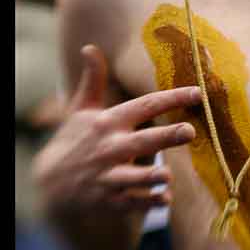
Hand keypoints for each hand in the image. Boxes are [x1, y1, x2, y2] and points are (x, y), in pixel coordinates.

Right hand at [31, 44, 202, 215]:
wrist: (51, 183)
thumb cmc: (77, 140)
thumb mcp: (81, 110)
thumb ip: (93, 81)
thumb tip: (89, 47)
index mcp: (108, 122)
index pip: (144, 106)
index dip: (172, 98)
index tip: (198, 92)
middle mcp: (109, 148)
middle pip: (141, 141)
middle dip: (165, 137)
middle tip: (189, 131)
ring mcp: (108, 175)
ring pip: (132, 177)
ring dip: (150, 177)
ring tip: (167, 175)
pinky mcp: (109, 199)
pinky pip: (131, 202)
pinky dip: (146, 201)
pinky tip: (164, 199)